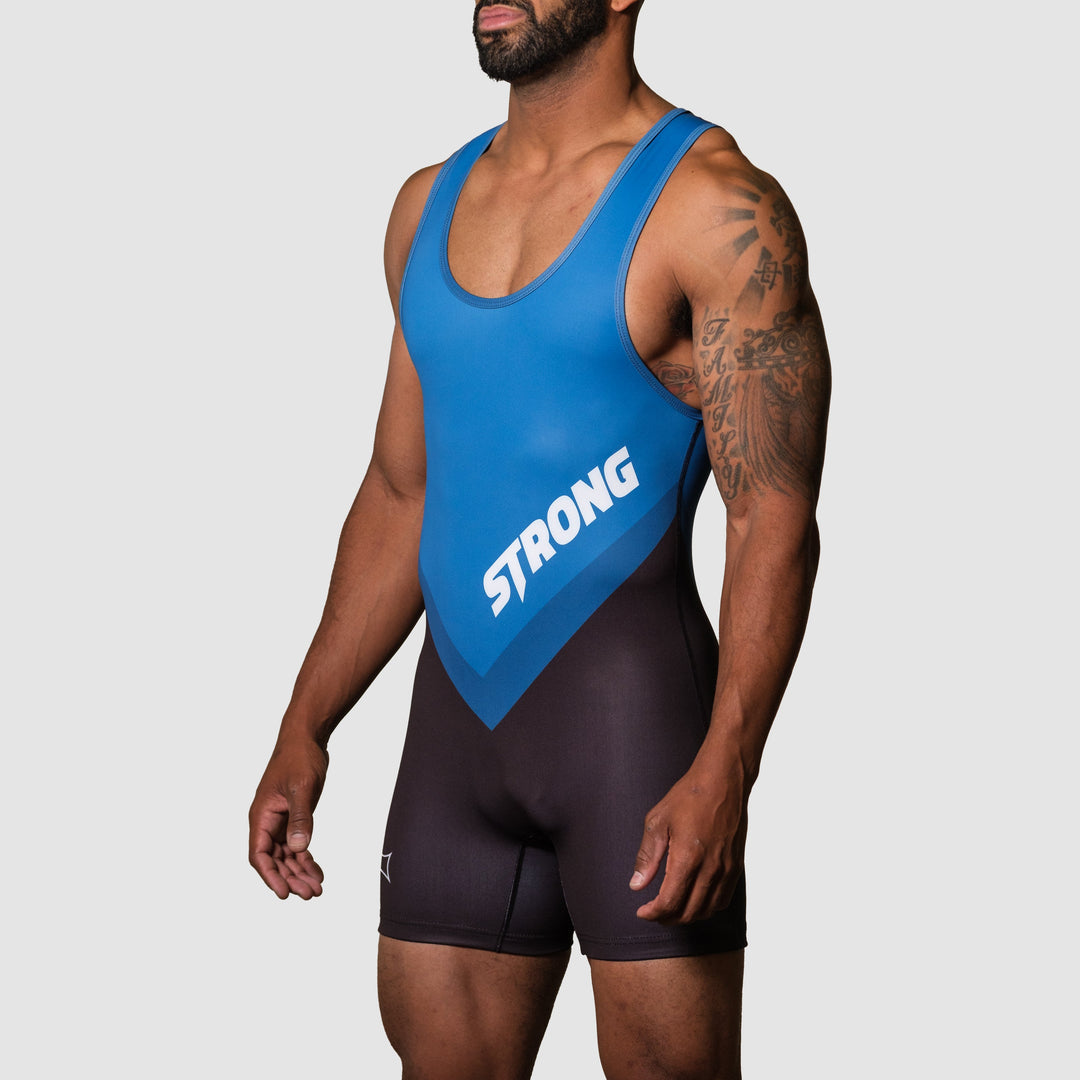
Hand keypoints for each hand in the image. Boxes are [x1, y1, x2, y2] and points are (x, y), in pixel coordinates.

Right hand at [248, 738, 328, 899]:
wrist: (307, 738)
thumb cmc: (299, 758)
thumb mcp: (302, 788)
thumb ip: (300, 818)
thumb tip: (298, 847)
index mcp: (261, 816)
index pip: (260, 855)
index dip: (270, 876)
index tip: (284, 894)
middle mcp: (267, 822)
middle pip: (274, 860)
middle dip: (290, 879)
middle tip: (310, 894)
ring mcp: (280, 821)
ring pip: (286, 856)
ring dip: (300, 873)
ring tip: (317, 889)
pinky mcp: (293, 818)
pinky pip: (297, 845)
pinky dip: (306, 859)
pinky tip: (318, 872)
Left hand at [629, 765, 747, 923]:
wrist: (723, 781)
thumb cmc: (689, 796)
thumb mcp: (658, 821)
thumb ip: (647, 856)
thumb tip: (636, 885)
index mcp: (688, 858)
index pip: (669, 903)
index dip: (653, 913)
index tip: (642, 911)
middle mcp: (710, 869)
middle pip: (688, 913)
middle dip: (667, 918)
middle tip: (653, 911)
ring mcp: (726, 870)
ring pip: (707, 911)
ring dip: (687, 915)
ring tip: (671, 907)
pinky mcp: (736, 866)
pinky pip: (723, 900)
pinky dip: (707, 907)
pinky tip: (695, 899)